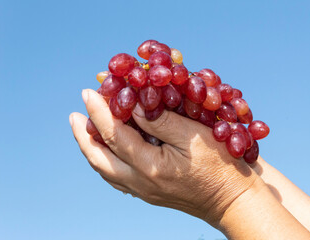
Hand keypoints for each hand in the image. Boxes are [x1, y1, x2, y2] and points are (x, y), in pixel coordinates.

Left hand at [70, 89, 259, 227]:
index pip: (114, 135)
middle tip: (75, 115)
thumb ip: (160, 120)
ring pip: (106, 171)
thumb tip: (134, 104)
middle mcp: (141, 183)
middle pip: (100, 159)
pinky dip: (107, 162)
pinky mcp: (151, 194)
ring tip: (85, 131)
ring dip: (93, 149)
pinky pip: (118, 178)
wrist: (234, 200)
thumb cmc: (220, 165)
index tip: (88, 92)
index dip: (99, 111)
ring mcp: (145, 192)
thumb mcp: (192, 136)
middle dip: (84, 135)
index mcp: (150, 167)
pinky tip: (109, 152)